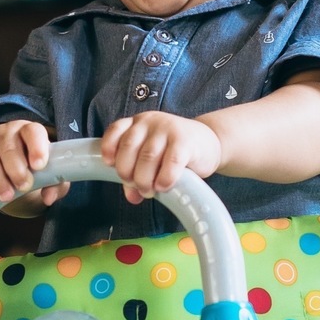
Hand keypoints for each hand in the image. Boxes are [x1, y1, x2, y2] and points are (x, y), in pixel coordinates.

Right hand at [0, 120, 68, 207]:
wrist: (12, 166)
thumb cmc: (34, 168)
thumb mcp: (50, 174)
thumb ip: (55, 183)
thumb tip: (49, 197)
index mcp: (29, 131)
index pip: (33, 132)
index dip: (36, 147)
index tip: (39, 166)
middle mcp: (6, 132)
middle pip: (8, 146)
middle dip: (15, 169)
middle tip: (23, 187)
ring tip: (6, 196)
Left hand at [100, 112, 221, 203]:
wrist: (210, 142)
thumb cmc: (176, 152)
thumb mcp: (154, 159)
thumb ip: (138, 175)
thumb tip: (131, 197)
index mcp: (137, 123)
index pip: (115, 130)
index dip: (109, 148)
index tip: (110, 165)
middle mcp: (150, 121)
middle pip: (128, 147)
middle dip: (127, 172)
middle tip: (137, 187)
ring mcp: (168, 128)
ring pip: (148, 156)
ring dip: (145, 179)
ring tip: (151, 191)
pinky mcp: (185, 141)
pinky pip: (170, 162)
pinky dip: (164, 178)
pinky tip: (164, 186)